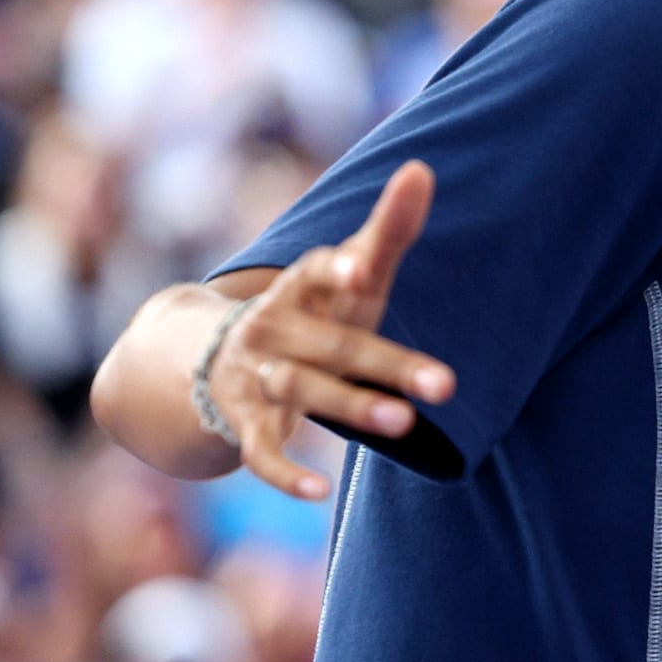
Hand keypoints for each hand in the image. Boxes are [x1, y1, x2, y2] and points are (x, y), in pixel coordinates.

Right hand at [208, 159, 457, 499]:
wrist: (217, 360)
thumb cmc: (313, 311)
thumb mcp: (350, 276)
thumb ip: (388, 230)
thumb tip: (423, 168)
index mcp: (298, 287)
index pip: (316, 271)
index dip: (340, 269)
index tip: (366, 267)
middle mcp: (271, 328)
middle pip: (331, 345)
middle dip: (383, 362)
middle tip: (444, 383)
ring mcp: (253, 377)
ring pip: (301, 391)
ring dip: (350, 406)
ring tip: (405, 424)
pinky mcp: (242, 424)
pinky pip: (258, 452)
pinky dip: (284, 474)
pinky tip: (319, 493)